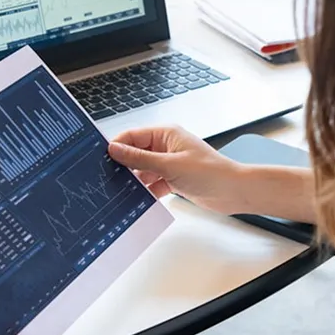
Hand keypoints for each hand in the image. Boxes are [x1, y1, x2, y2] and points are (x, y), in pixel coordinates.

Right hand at [108, 126, 247, 214]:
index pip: (132, 135)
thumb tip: (115, 149)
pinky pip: (153, 184)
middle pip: (136, 154)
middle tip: (107, 178)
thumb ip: (140, 159)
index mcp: (166, 134)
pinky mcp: (174, 179)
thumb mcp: (169, 165)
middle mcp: (167, 146)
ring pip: (143, 171)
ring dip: (135, 181)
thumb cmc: (210, 172)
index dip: (117, 146)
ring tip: (121, 192)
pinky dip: (146, 192)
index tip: (101, 158)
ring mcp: (170, 163)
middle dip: (123, 166)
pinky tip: (138, 201)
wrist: (234, 192)